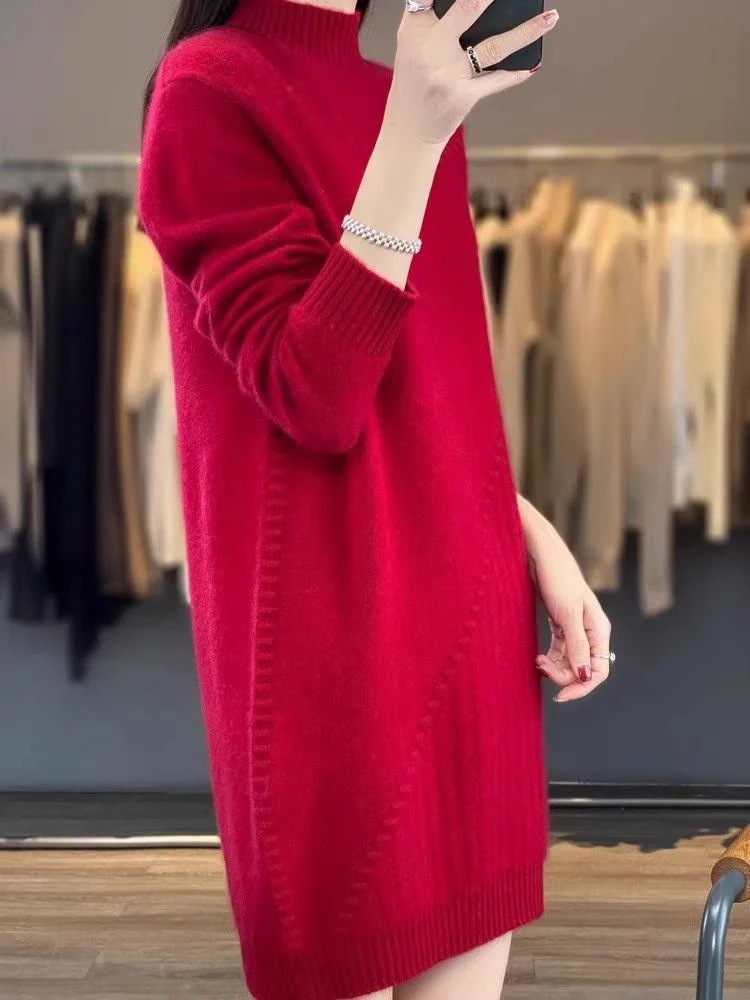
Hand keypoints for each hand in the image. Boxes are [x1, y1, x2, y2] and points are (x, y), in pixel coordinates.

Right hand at [386, 1, 558, 146]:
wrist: (409, 128)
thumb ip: (431, 16)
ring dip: (526, 31)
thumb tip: (475, 4)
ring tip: (550, 17)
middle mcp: (431, 48)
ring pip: (493, 46)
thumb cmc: (414, 81)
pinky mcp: (463, 96)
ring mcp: (449, 74)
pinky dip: (516, 73)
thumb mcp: (410, 43)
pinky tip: (533, 64)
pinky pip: (496, 80)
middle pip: (467, 9)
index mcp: (415, 29)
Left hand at [517, 496, 612, 703]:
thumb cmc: (556, 577)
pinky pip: (559, 650)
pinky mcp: (560, 623)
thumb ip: (577, 646)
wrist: (539, 553)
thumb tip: (584, 677)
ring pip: (569, 661)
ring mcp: (575, 628)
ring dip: (554, 667)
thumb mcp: (567, 613)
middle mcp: (590, 632)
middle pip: (583, 668)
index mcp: (599, 629)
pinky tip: (537, 660)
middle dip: (563, 675)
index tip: (560, 696)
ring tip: (536, 663)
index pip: (599, 670)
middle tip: (540, 668)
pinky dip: (550, 658)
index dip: (582, 687)